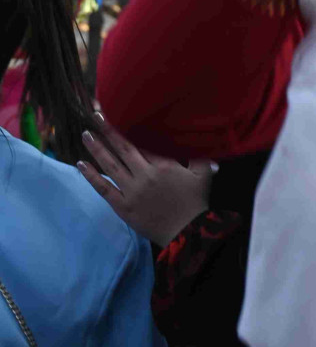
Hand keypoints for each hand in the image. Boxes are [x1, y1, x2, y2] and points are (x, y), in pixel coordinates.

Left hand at [78, 123, 211, 247]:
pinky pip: (104, 188)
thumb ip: (201, 155)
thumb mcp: (203, 174)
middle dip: (108, 131)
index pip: (142, 141)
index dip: (128, 127)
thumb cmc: (195, 202)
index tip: (117, 114)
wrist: (186, 232)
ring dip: (97, 149)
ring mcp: (132, 191)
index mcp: (164, 164)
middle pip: (123, 148)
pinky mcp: (123, 206)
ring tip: (86, 134)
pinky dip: (91, 176)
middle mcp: (145, 174)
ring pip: (111, 165)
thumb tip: (202, 138)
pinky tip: (81, 163)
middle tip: (95, 115)